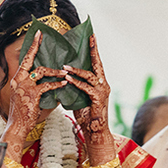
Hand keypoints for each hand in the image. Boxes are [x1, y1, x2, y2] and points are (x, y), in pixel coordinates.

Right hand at [5, 31, 65, 140]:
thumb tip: (51, 80)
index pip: (24, 59)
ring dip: (55, 72)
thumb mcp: (26, 96)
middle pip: (29, 59)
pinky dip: (56, 84)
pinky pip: (46, 85)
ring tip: (65, 73)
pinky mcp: (31, 94)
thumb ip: (36, 87)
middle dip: (37, 47)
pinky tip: (64, 84)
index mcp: (17, 79)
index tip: (38, 34)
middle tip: (44, 36)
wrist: (18, 126)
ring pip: (41, 71)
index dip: (32, 46)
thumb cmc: (24, 113)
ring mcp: (24, 86)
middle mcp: (18, 80)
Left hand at [63, 35, 114, 163]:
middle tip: (90, 37)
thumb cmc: (85, 114)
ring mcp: (102, 91)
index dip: (93, 50)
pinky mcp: (98, 99)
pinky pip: (86, 88)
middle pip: (98, 64)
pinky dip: (76, 83)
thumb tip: (63, 76)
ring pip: (90, 75)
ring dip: (76, 70)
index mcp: (99, 82)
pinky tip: (67, 80)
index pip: (96, 63)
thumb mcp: (78, 96)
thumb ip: (75, 85)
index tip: (91, 36)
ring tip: (65, 67)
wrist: (94, 131)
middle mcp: (103, 84)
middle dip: (93, 50)